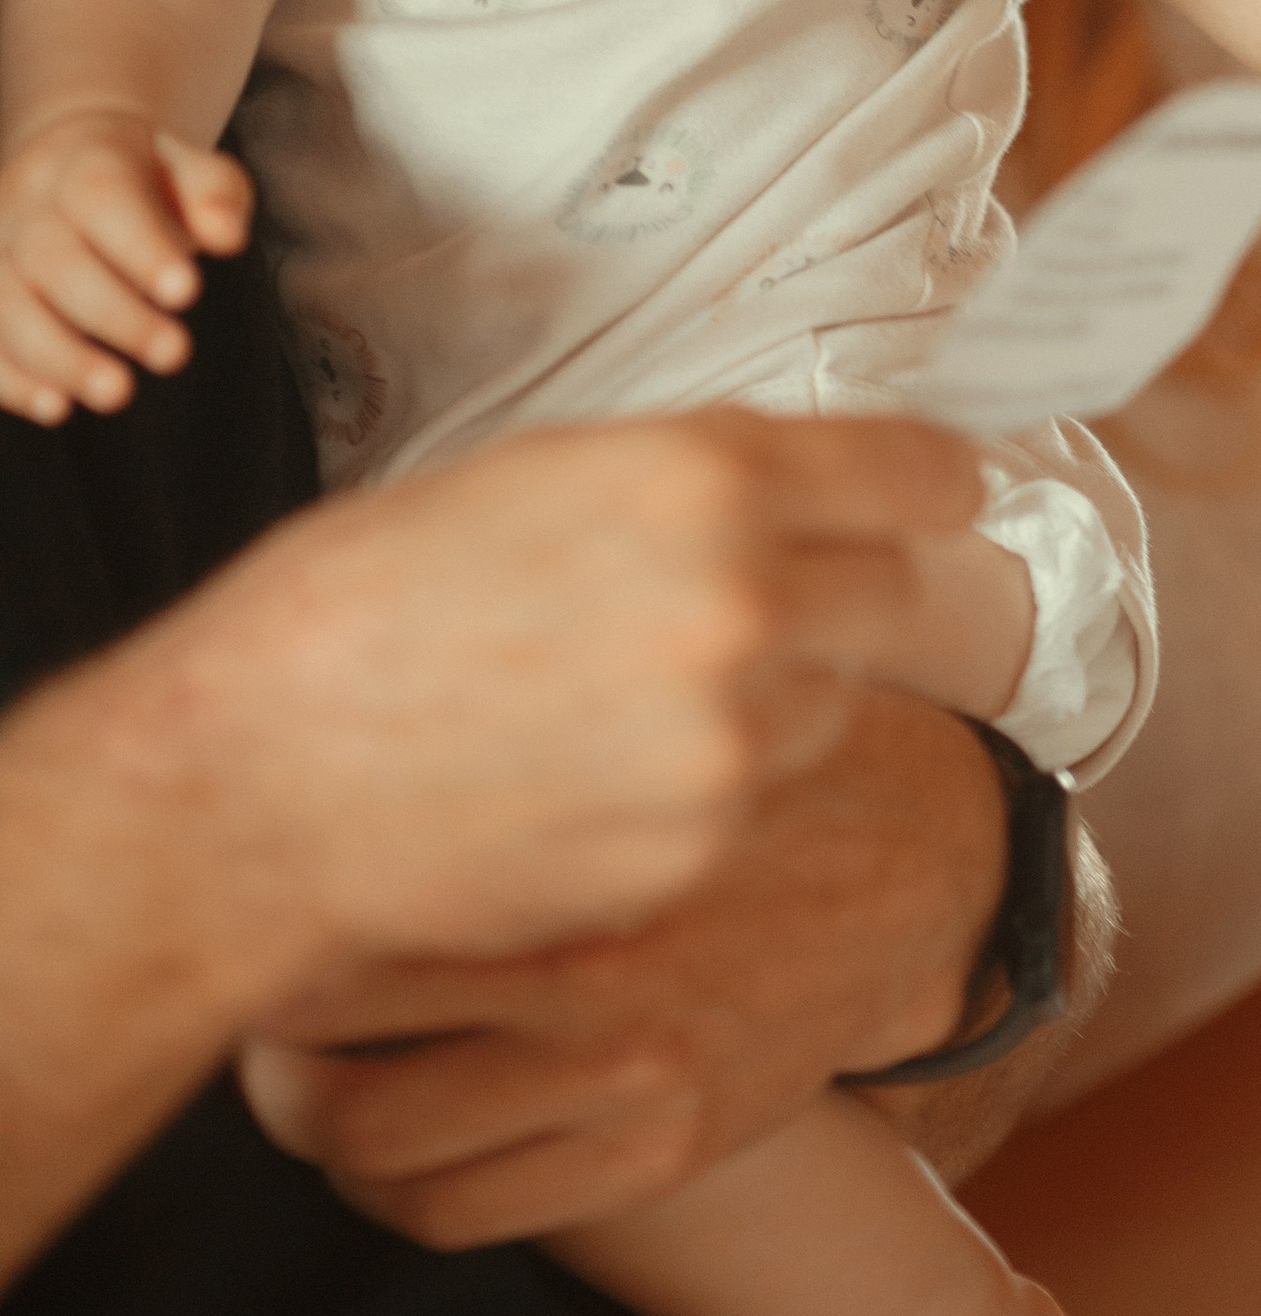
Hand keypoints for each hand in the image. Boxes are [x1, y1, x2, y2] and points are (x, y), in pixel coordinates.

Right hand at [0, 107, 252, 419]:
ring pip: (5, 303)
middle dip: (113, 313)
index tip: (188, 293)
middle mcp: (26, 202)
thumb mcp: (193, 170)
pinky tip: (56, 407)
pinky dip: (10, 378)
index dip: (140, 247)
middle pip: (52, 259)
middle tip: (175, 355)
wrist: (69, 167)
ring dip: (59, 356)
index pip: (101, 196)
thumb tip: (228, 236)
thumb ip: (215, 195)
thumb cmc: (151, 180)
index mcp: (85, 159)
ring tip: (117, 393)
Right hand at [118, 407, 988, 968]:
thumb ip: (682, 481)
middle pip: (893, 593)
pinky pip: (757, 798)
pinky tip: (601, 774)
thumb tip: (786, 483)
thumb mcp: (532, 478)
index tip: (945, 493)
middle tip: (771, 602)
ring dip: (777, 695)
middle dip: (846, 593)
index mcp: (700, 477)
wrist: (260, 781)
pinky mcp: (704, 843)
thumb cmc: (361, 609)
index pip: (908, 471)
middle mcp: (743, 598)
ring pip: (829, 704)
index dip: (933, 483)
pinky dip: (712, 787)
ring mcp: (732, 736)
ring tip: (638, 696)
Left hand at [236, 695, 1007, 1245]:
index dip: (266, 902)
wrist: (925, 858)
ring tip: (302, 1071)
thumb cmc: (751, 751)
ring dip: (307, 1116)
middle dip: (260, 1025)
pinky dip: (390, 1189)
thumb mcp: (646, 685)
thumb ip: (513, 697)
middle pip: (318, 1037)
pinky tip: (393, 1132)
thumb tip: (342, 685)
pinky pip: (455, 1215)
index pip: (345, 900)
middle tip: (256, 987)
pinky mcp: (662, 1152)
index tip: (254, 884)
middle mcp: (588, 965)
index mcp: (572, 838)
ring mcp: (625, 1072)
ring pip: (369, 1145)